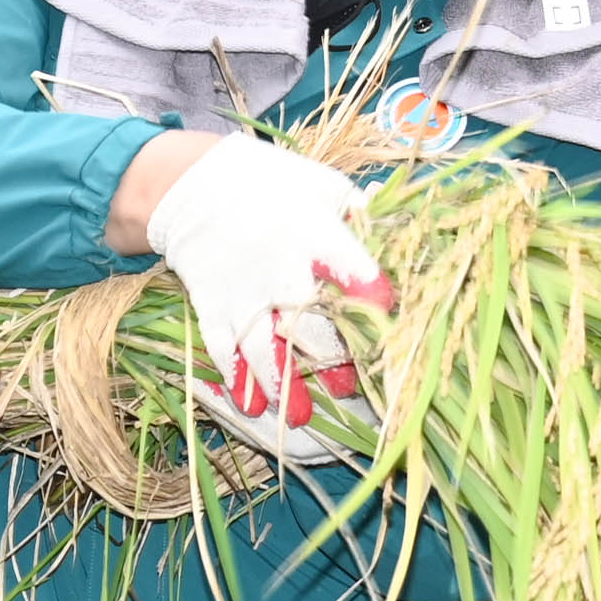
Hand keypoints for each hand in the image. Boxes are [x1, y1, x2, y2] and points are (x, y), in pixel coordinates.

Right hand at [147, 135, 390, 464]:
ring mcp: (240, 288)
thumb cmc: (278, 186)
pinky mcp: (210, 301)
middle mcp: (276, 265)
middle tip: (349, 385)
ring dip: (282, 383)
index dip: (366, 289)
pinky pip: (220, 346)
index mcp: (313, 232)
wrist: (198, 182)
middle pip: (308, 320)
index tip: (385, 312)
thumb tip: (403, 240)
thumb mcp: (324, 188)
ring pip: (262, 344)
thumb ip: (364, 218)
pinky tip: (251, 406)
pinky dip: (235, 378)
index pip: (346, 264)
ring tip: (302, 418)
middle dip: (330, 357)